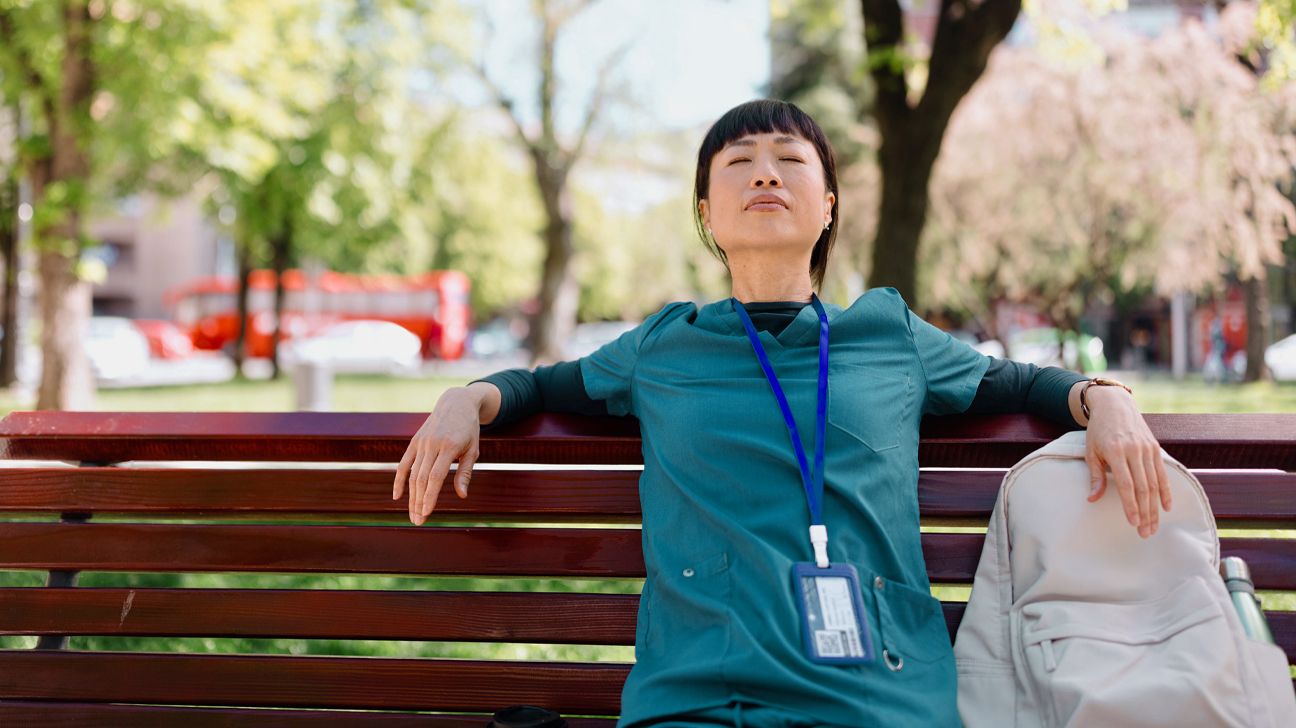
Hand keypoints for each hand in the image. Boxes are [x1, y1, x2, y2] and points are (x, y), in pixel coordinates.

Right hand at [392, 387, 482, 524]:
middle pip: (421, 479)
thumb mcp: (473, 450)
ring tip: (412, 515)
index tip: (426, 513)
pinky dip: (399, 480)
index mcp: (449, 446)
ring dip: (411, 496)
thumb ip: (465, 473)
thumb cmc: (469, 430)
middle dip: (418, 502)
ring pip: (412, 474)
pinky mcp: (414, 441)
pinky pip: (404, 463)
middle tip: (418, 521)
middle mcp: (432, 444)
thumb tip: (462, 496)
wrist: (456, 403)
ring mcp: (421, 443)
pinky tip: (397, 496)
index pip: (436, 477)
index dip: (429, 496)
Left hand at [1083, 386, 1171, 538]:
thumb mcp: (1091, 451)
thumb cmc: (1098, 431)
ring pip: (1155, 484)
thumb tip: (1092, 499)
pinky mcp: (1155, 448)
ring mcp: (1147, 449)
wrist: (1115, 405)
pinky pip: (1162, 474)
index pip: (1126, 484)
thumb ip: (1095, 476)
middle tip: (1145, 533)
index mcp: (1116, 452)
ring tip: (1153, 526)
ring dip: (1155, 508)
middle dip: (1145, 513)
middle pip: (1144, 488)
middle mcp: (1135, 451)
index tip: (1133, 523)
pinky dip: (1166, 492)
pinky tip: (1166, 508)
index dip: (1130, 505)